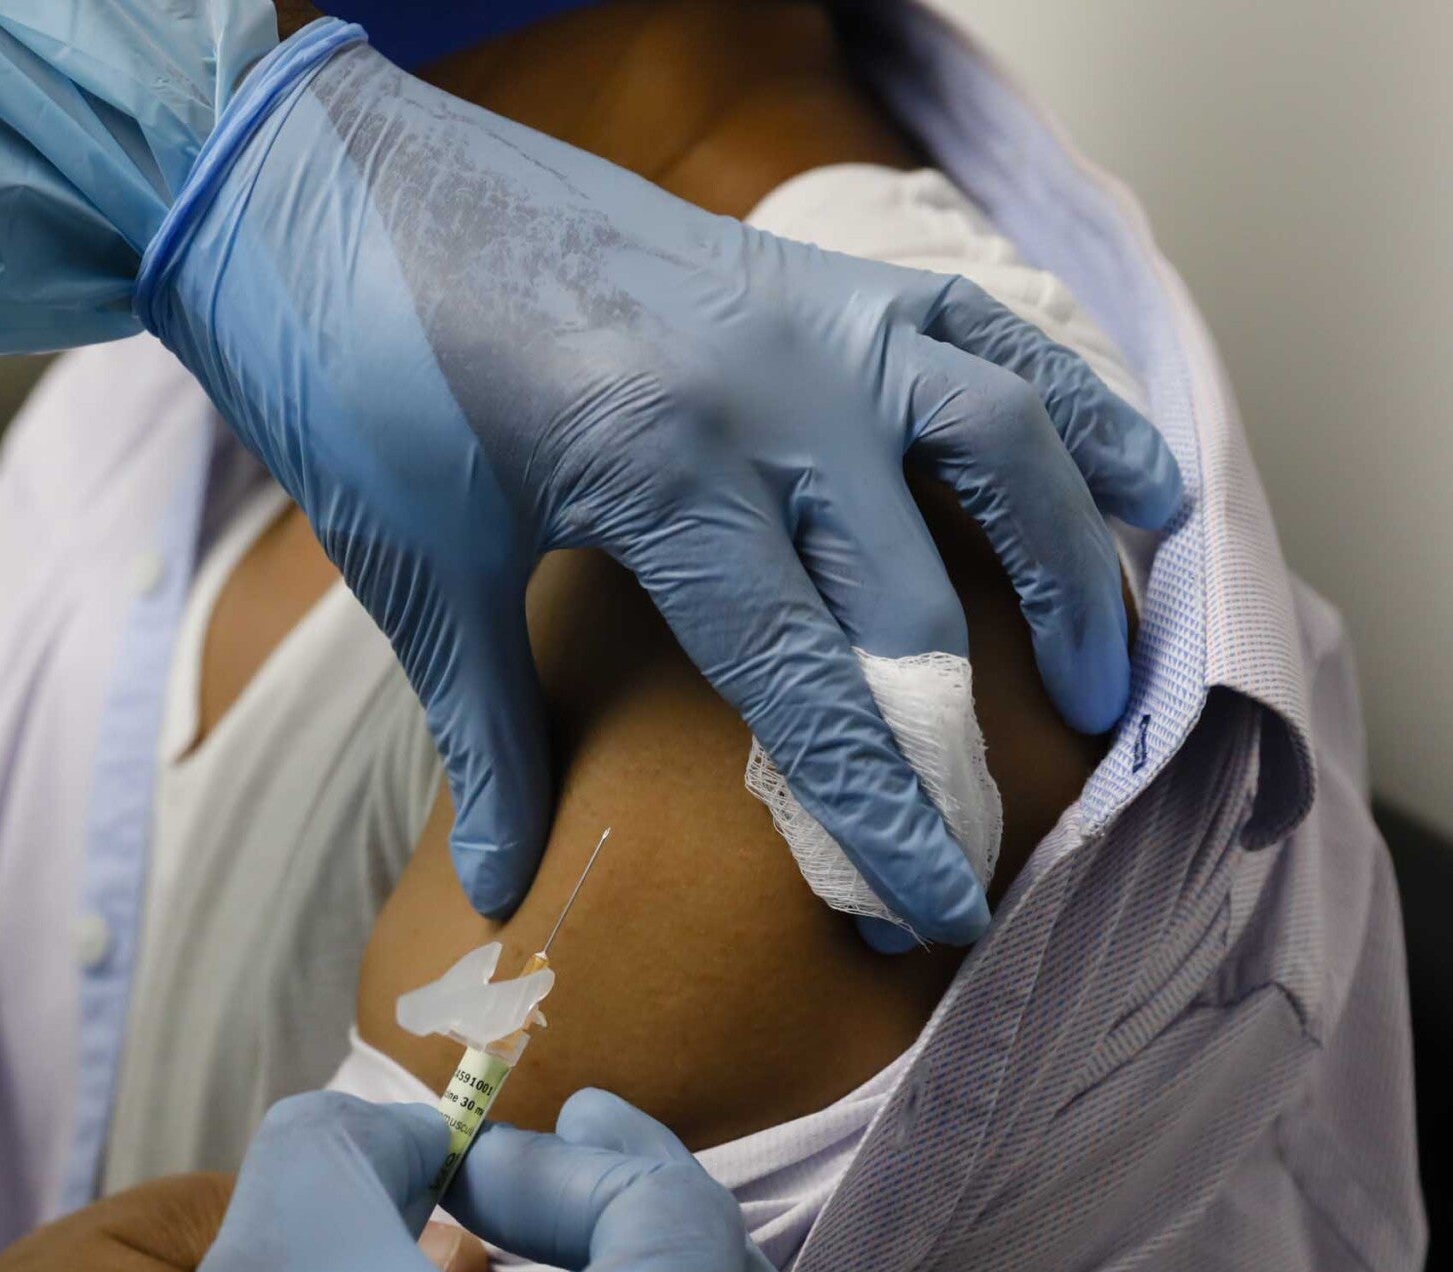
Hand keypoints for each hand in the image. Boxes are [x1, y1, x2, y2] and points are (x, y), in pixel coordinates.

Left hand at [142, 24, 1181, 942]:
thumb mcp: (417, 568)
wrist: (316, 177)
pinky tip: (1136, 475)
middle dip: (967, 745)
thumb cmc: (353, 370)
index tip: (942, 913)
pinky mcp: (810, 267)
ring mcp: (807, 311)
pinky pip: (982, 332)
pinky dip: (1073, 403)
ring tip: (1108, 670)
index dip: (888, 813)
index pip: (816, 684)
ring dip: (1074, 565)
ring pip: (1004, 443)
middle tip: (992, 846)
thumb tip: (495, 893)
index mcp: (666, 475)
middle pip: (922, 600)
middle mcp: (770, 389)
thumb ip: (486, 735)